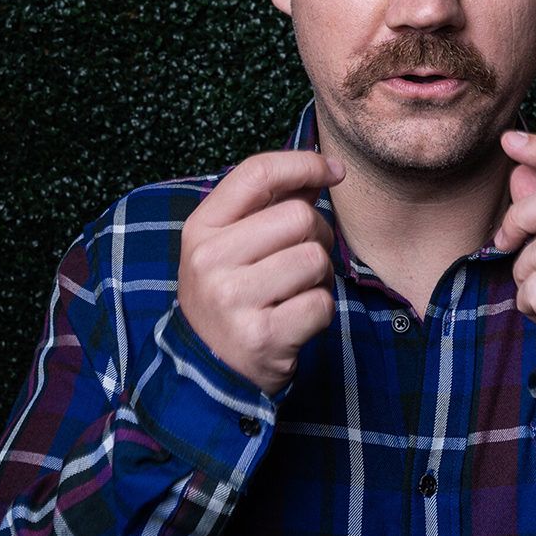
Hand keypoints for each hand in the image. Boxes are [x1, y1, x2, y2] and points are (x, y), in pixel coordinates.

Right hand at [178, 151, 343, 395]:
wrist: (208, 372)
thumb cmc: (230, 295)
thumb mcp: (231, 245)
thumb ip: (272, 204)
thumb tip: (322, 168)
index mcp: (201, 229)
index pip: (258, 173)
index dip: (304, 164)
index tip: (333, 171)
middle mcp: (210, 260)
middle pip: (299, 217)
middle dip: (318, 234)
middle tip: (305, 257)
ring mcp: (233, 300)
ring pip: (315, 259)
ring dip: (320, 276)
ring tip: (296, 290)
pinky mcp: (261, 336)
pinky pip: (322, 303)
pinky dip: (321, 310)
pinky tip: (296, 319)